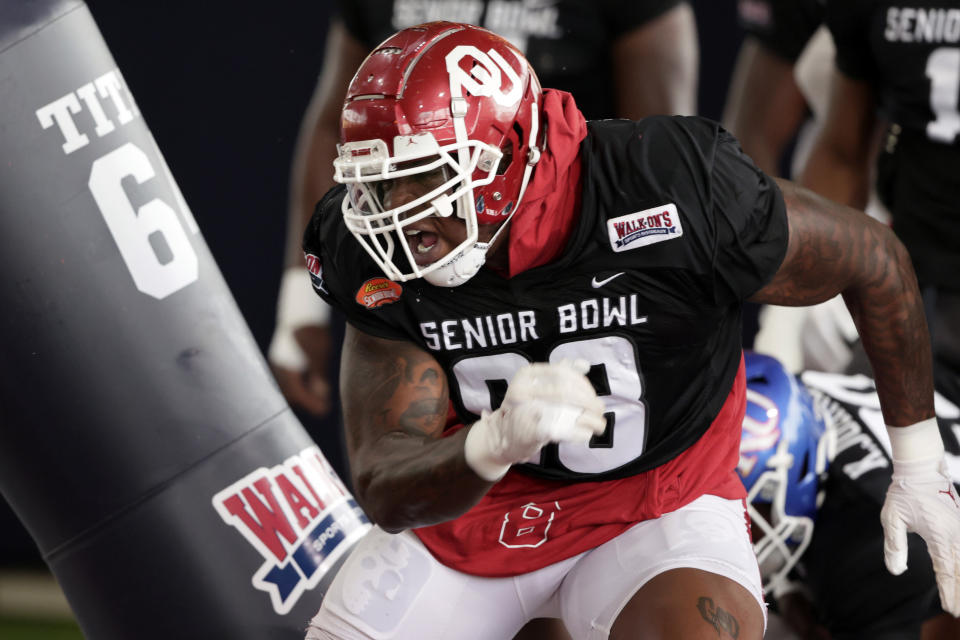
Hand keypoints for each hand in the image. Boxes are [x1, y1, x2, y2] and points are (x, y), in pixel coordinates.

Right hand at [270, 324, 331, 416]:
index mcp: (288, 368)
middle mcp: (279, 366)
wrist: (301, 312)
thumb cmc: (313, 332)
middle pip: (290, 392)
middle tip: (322, 406)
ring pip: (288, 385)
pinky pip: (287, 377)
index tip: (324, 411)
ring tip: (318, 395)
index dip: (312, 404)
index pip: (298, 394)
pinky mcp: (280, 357)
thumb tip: (321, 396)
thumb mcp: (320, 356)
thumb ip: (318, 377)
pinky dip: (298, 383)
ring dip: (301, 392)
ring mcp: (277, 361)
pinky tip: (311, 382)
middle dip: (306, 400)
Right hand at [464, 360, 606, 480]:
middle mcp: (522, 390)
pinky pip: (561, 431)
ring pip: (566, 411)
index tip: (592, 394)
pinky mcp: (529, 432)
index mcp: (526, 374)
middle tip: (600, 409)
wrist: (503, 437)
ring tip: (599, 424)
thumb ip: (560, 374)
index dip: (582, 382)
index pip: (562, 372)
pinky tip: (586, 433)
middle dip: (589, 401)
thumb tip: (584, 364)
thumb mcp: (538, 386)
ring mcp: (524, 411)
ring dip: (589, 418)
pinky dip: (578, 433)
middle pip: (565, 391)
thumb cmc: (525, 410)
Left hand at [881, 456, 959, 615]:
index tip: (950, 608)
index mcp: (939, 535)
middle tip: (959, 612)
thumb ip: (894, 545)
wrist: (921, 468)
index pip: (946, 570)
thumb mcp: (891, 518)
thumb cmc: (904, 492)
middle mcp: (956, 534)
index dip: (949, 591)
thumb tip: (896, 571)